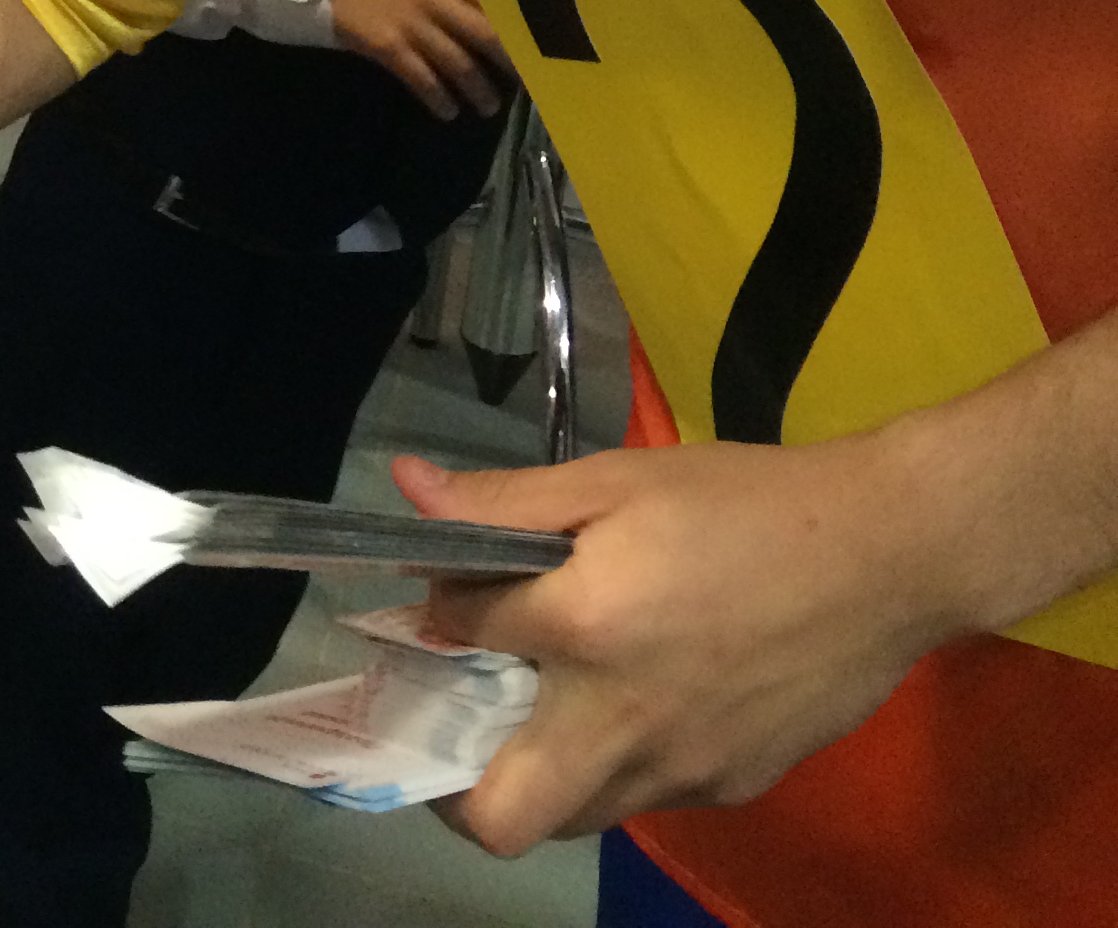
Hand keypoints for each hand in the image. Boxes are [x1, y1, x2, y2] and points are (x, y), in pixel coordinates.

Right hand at [329, 0, 512, 117]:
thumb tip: (513, 24)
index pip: (498, 5)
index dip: (522, 30)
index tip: (541, 51)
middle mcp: (436, 0)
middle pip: (486, 36)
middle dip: (510, 66)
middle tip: (525, 87)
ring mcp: (413, 24)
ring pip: (458, 64)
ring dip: (478, 91)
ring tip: (488, 107)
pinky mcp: (390, 47)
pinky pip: (423, 80)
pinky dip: (439, 99)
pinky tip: (448, 111)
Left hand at [399, 433, 961, 853]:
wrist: (890, 553)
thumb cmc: (747, 503)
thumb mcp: (617, 478)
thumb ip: (505, 502)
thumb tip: (408, 491)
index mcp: (584, 628)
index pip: (459, 633)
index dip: (438, 610)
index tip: (450, 594)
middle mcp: (624, 721)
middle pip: (502, 818)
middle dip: (455, 789)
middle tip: (452, 727)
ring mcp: (684, 768)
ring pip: (576, 816)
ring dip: (538, 776)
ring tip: (541, 707)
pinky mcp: (734, 785)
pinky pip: (647, 797)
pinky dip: (618, 763)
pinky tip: (639, 698)